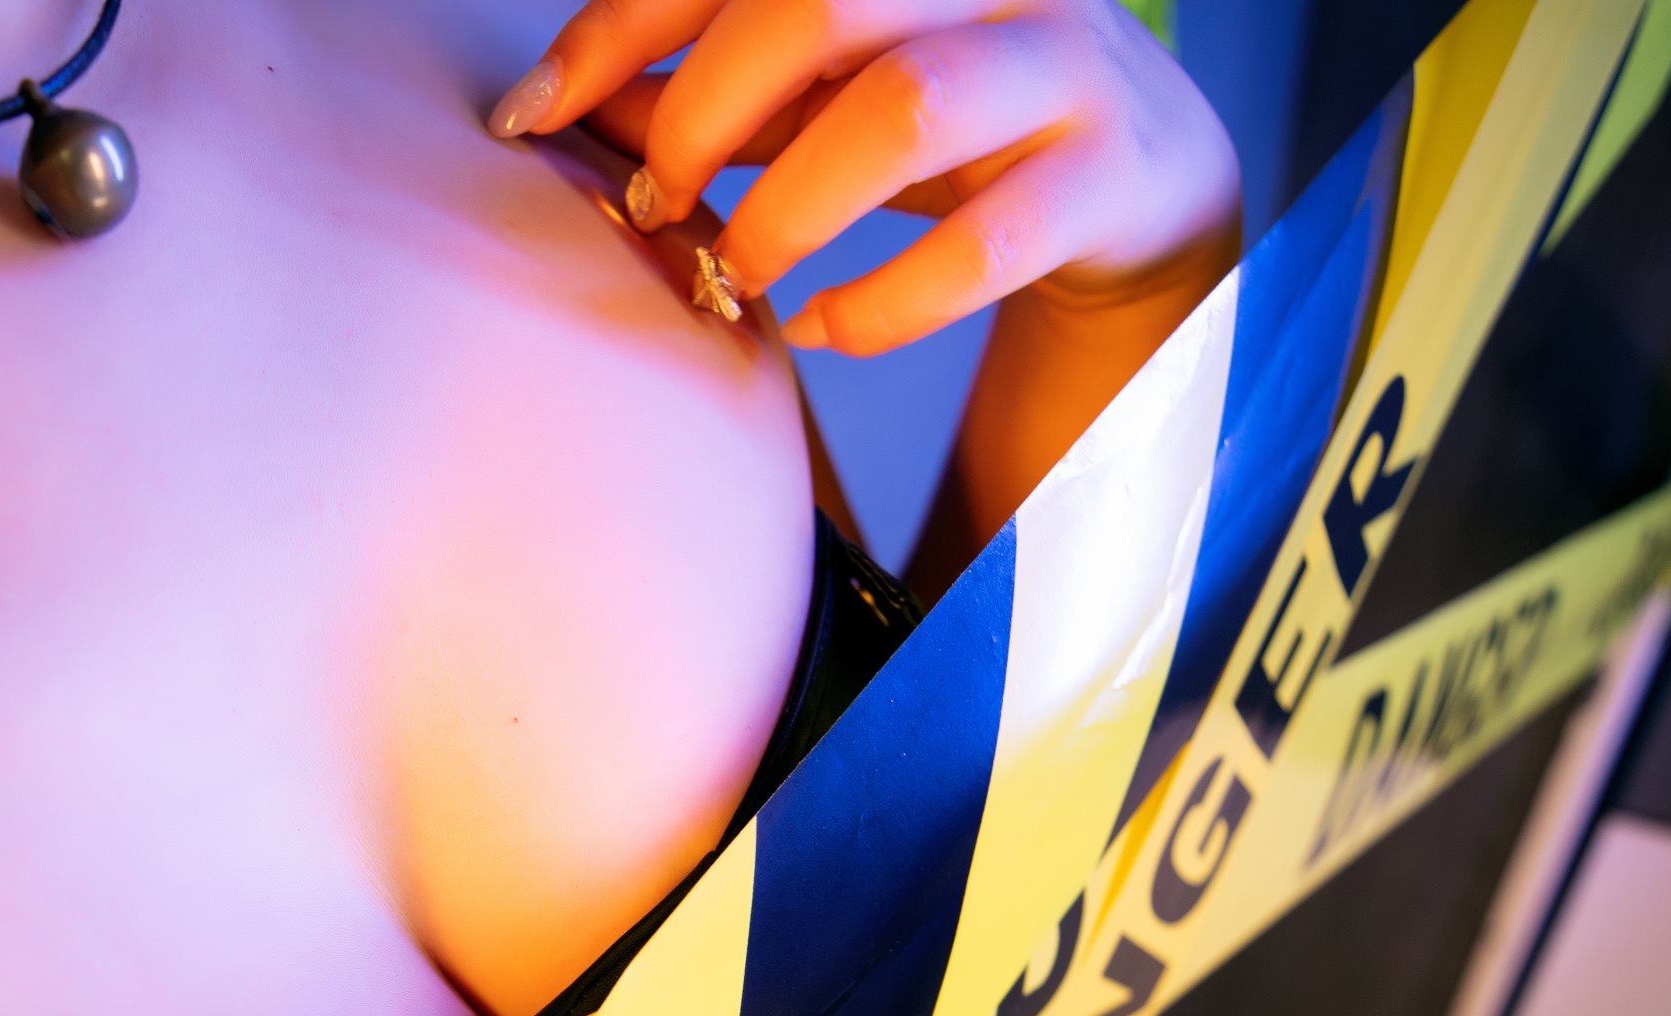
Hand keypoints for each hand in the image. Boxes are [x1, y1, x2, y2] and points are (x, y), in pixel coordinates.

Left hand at [489, 0, 1238, 358]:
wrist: (1139, 186)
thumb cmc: (945, 131)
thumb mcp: (821, 95)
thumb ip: (708, 93)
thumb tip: (553, 108)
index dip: (620, 27)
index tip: (531, 114)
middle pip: (819, 2)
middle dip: (703, 113)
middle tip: (656, 202)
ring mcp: (1067, 67)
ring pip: (906, 109)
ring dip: (788, 210)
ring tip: (739, 273)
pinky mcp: (1109, 177)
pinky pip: (985, 243)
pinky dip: (881, 305)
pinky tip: (822, 329)